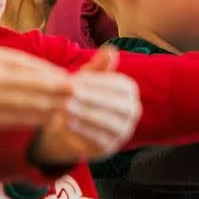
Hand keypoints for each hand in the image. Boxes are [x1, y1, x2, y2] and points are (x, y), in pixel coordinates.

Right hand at [0, 43, 73, 131]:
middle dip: (58, 91)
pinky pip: (16, 119)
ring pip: (28, 104)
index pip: (32, 67)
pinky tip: (47, 121)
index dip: (53, 75)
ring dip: (51, 108)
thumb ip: (10, 59)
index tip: (71, 80)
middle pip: (34, 85)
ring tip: (69, 110)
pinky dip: (34, 120)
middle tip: (80, 95)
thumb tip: (41, 68)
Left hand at [34, 46, 142, 164]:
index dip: (98, 82)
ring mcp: (122, 132)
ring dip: (86, 115)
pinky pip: (99, 140)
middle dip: (92, 98)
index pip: (119, 86)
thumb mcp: (85, 81)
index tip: (77, 78)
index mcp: (129, 92)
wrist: (67, 128)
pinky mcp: (108, 148)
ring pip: (108, 123)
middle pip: (116, 105)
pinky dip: (83, 132)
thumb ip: (98, 67)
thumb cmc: (79, 98)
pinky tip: (67, 124)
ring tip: (67, 108)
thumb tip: (111, 50)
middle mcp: (132, 112)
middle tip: (71, 94)